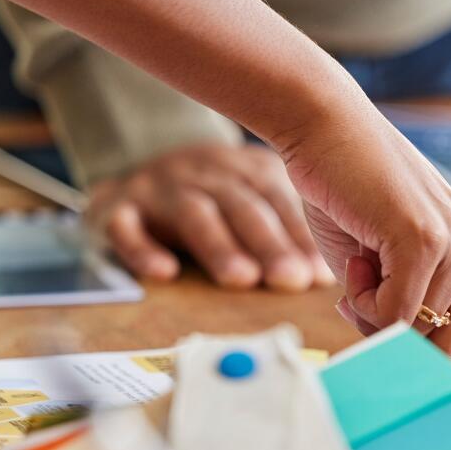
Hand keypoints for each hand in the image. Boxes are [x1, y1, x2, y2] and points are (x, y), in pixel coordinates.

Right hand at [87, 143, 332, 291]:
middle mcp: (205, 171)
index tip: (319, 274)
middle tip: (291, 279)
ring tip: (242, 279)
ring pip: (192, 214)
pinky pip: (126, 226)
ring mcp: (160, 187)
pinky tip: (163, 273)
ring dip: (218, 247)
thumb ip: (287, 229)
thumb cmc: (216, 199)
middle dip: (269, 244)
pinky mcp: (118, 207)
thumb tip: (331, 278)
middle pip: (242, 206)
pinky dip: (142, 248)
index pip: (278, 199)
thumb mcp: (253, 199)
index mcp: (245, 170)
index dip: (300, 237)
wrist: (137, 174)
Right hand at [271, 101, 450, 398]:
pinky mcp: (430, 242)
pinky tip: (361, 249)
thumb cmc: (356, 207)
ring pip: (411, 336)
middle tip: (370, 282)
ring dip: (368, 309)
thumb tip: (414, 370)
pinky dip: (362, 299)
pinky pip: (392, 316)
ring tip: (367, 251)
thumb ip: (413, 321)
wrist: (327, 130)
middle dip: (394, 340)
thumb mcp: (394, 277)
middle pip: (446, 354)